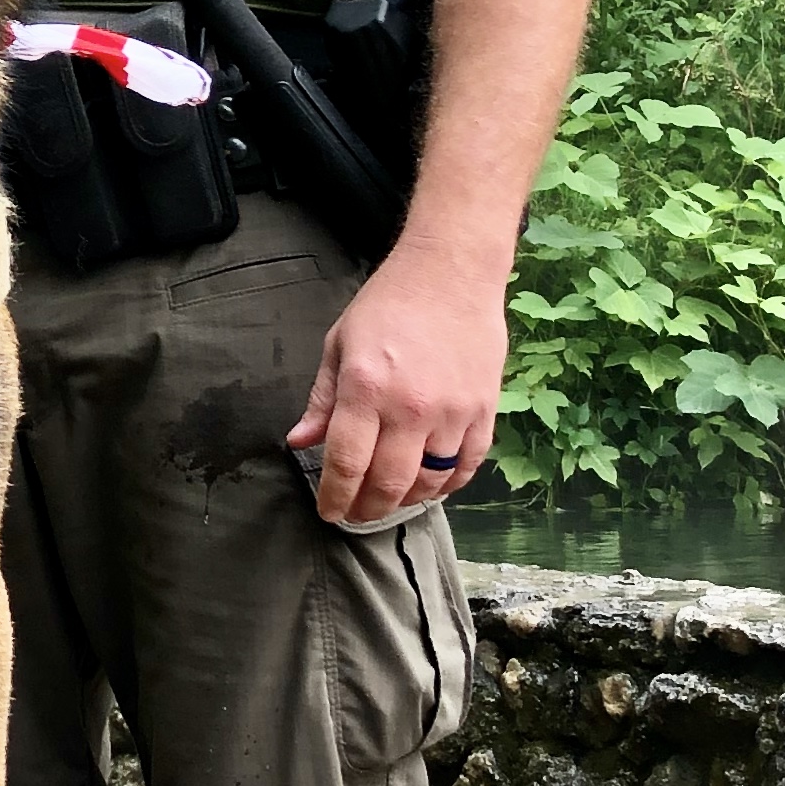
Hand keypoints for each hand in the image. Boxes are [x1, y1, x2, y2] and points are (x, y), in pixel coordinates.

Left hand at [287, 241, 508, 524]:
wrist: (451, 272)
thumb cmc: (388, 304)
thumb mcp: (339, 344)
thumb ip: (322, 399)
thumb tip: (300, 442)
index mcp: (365, 389)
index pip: (347, 463)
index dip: (336, 497)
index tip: (329, 512)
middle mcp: (409, 407)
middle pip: (388, 482)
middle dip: (367, 508)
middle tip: (356, 513)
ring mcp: (452, 412)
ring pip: (430, 481)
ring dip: (407, 500)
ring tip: (390, 499)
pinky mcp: (484, 411)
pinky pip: (467, 466)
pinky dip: (448, 485)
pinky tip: (431, 486)